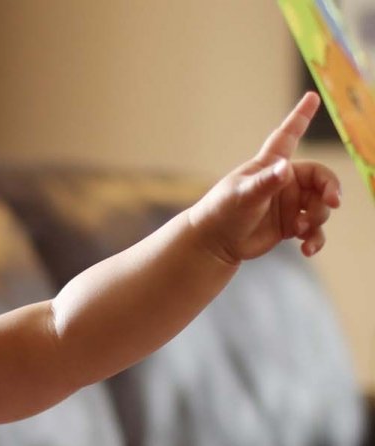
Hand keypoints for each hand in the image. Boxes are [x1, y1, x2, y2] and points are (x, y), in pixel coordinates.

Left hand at [188, 92, 340, 261]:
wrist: (214, 242)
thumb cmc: (222, 212)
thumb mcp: (243, 196)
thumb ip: (265, 183)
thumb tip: (285, 170)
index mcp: (269, 165)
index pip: (288, 135)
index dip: (300, 116)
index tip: (311, 96)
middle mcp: (283, 181)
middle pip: (321, 179)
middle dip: (330, 190)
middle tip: (332, 203)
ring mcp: (289, 204)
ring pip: (320, 206)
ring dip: (318, 218)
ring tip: (301, 230)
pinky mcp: (290, 225)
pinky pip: (314, 230)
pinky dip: (315, 239)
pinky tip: (307, 249)